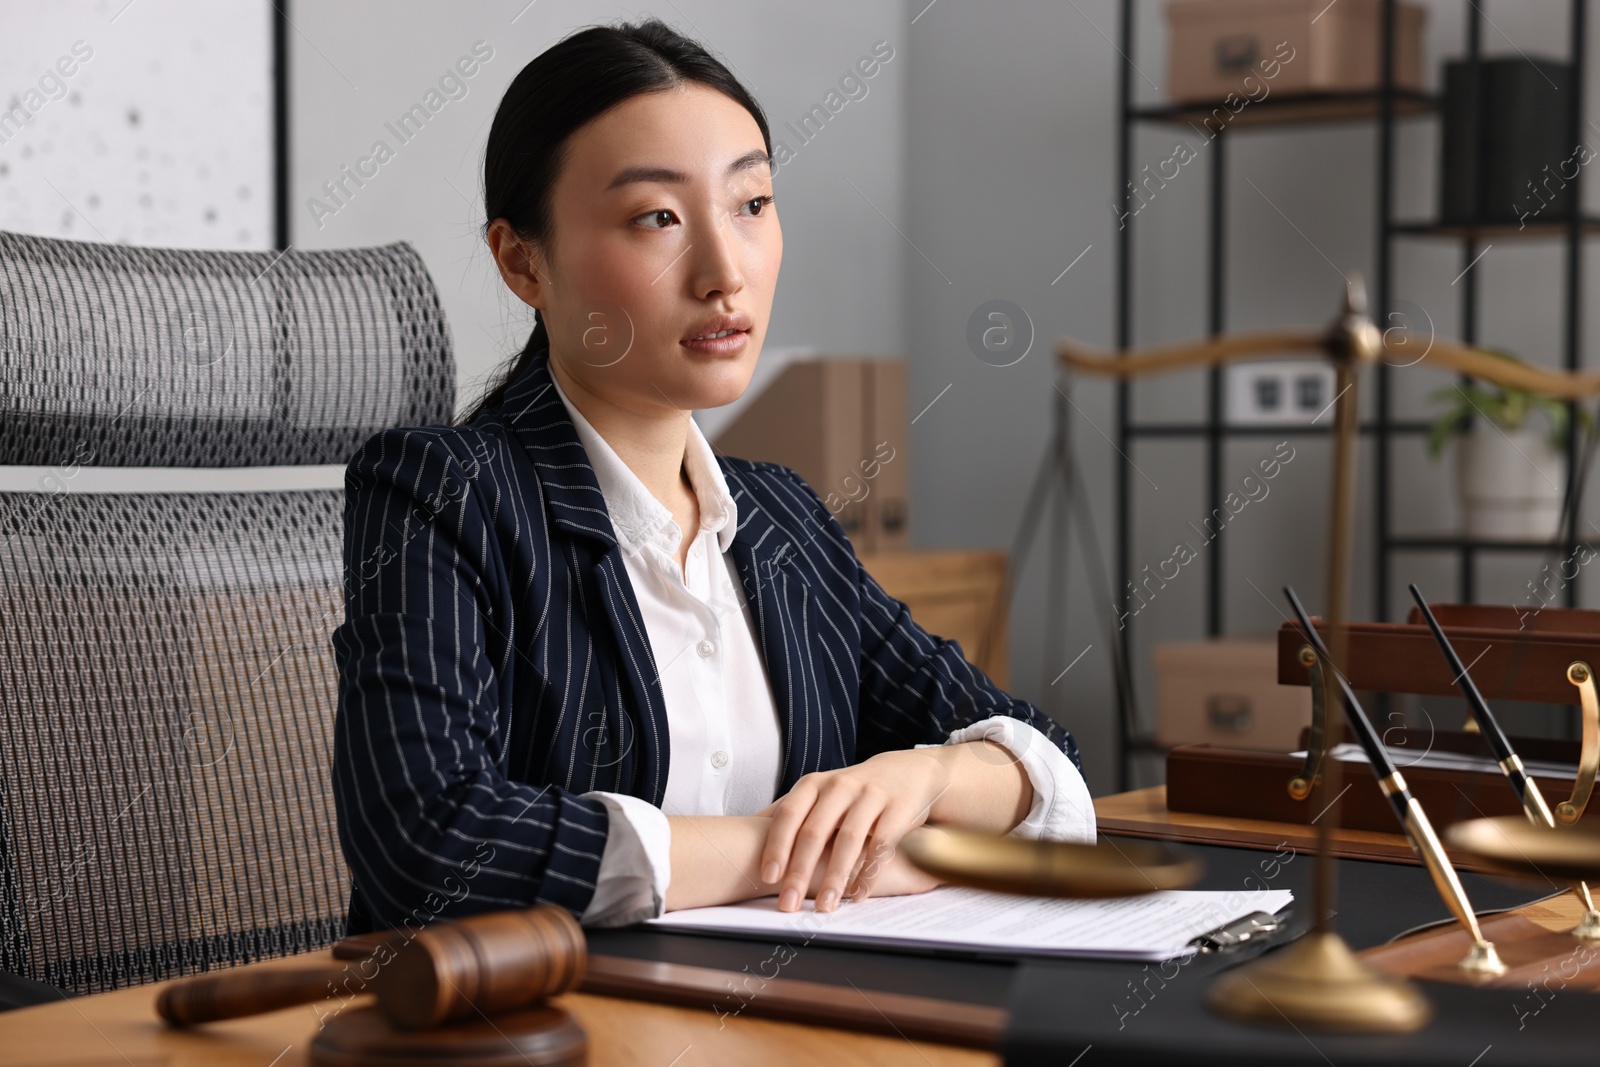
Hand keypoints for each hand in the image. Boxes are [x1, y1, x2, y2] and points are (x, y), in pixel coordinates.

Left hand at [756, 748, 952, 912]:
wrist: (906, 772)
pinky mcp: (898, 809)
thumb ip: (789, 810)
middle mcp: (840, 786)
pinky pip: (882, 845)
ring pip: (849, 840)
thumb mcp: (819, 792)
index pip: (789, 815)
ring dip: (834, 877)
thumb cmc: (852, 792)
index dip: (776, 846)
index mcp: (814, 784)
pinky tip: (858, 895)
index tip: (768, 877)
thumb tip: (746, 832)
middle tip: (789, 904)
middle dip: (800, 872)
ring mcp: (871, 796)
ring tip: (824, 906)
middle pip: (815, 832)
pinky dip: (869, 873)